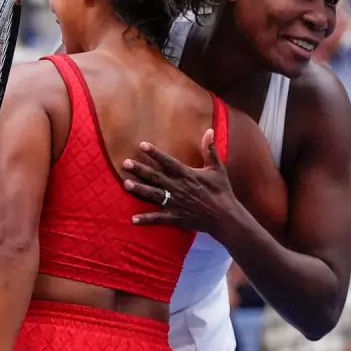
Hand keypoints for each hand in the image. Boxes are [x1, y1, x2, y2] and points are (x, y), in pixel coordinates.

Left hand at [122, 129, 241, 235]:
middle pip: (156, 177)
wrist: (225, 217)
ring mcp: (176, 203)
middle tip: (125, 163)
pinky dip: (146, 219)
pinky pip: (158, 218)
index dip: (155, 153)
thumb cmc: (222, 191)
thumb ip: (210, 150)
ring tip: (125, 184)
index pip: (168, 161)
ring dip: (139, 190)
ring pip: (154, 195)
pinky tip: (133, 219)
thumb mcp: (217, 168)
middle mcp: (179, 188)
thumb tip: (209, 131)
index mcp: (188, 175)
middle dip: (140, 170)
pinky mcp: (176, 217)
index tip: (142, 145)